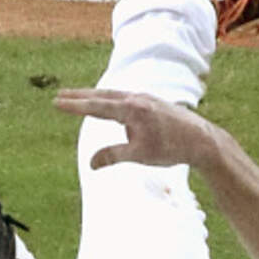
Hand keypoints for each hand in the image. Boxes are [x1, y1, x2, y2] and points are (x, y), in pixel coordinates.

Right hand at [53, 88, 218, 169]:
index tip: (57, 102)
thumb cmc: (171, 148)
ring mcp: (145, 98)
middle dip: (80, 96)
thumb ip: (113, 156)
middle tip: (59, 95)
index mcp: (132, 109)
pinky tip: (107, 104)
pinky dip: (110, 98)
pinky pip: (124, 96)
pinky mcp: (151, 101)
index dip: (75, 105)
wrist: (201, 139)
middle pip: (102, 96)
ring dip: (94, 96)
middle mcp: (137, 98)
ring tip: (78, 98)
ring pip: (113, 94)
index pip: (97, 107)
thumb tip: (91, 163)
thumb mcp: (139, 155)